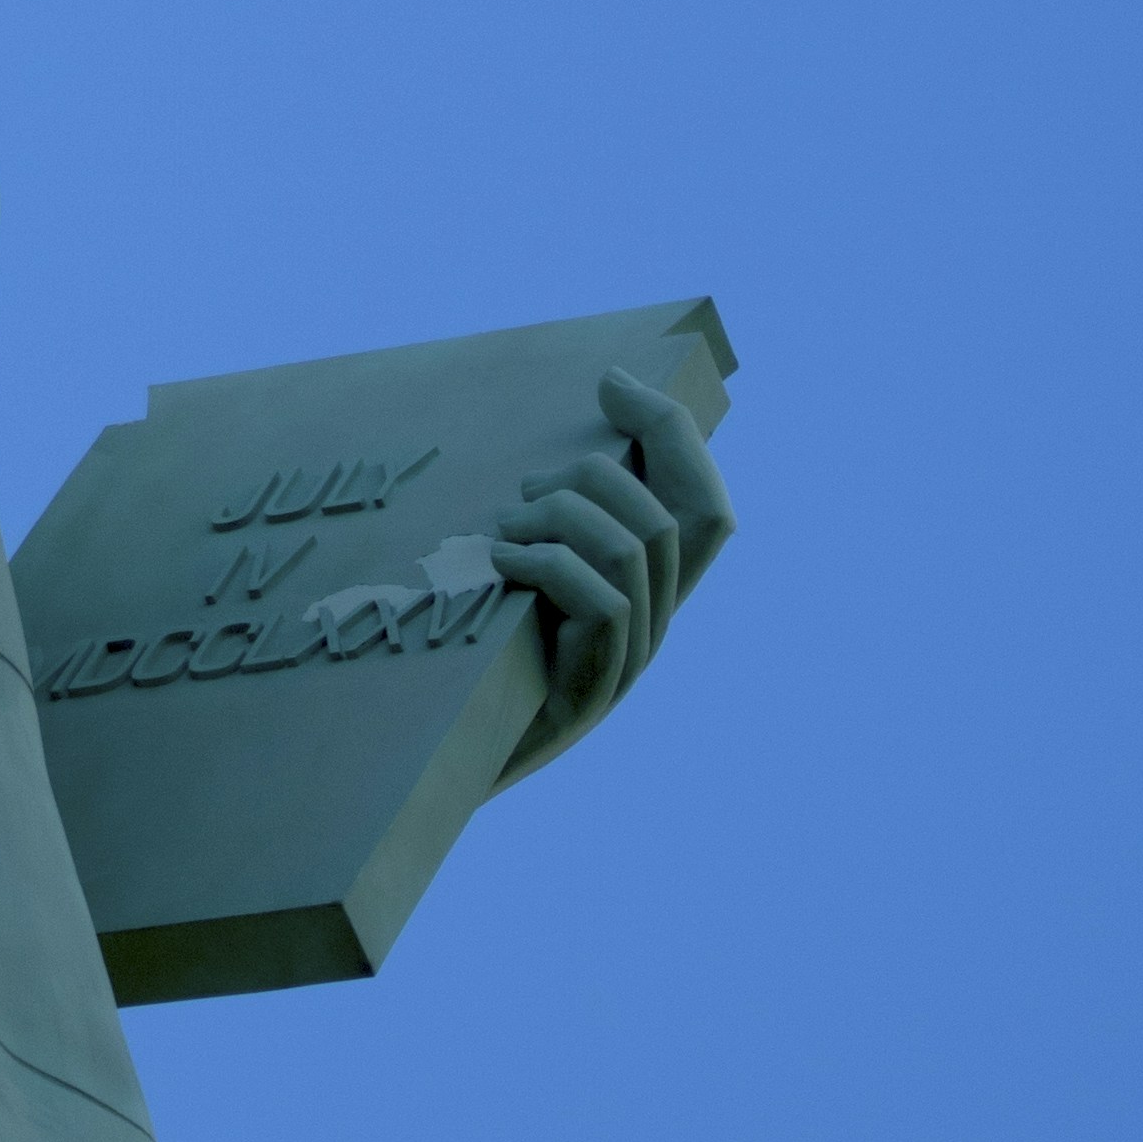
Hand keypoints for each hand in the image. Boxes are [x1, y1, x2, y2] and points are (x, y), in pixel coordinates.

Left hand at [490, 366, 736, 779]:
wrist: (436, 759)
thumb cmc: (469, 649)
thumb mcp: (515, 567)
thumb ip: (544, 515)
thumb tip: (547, 431)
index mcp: (650, 590)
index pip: (706, 506)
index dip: (671, 434)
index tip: (611, 381)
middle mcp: (654, 626)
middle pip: (671, 517)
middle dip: (592, 479)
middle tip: (520, 495)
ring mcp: (627, 665)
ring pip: (635, 551)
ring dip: (560, 519)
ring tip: (501, 531)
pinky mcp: (589, 696)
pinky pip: (603, 604)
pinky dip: (547, 565)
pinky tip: (496, 564)